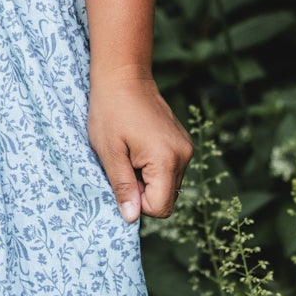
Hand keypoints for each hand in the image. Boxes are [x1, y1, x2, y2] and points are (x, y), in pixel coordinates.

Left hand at [87, 69, 191, 224]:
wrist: (123, 76)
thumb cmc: (110, 112)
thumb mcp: (110, 153)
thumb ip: (123, 187)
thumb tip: (131, 218)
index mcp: (167, 159)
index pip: (160, 208)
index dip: (137, 201)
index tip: (123, 176)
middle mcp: (184, 155)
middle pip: (166, 198)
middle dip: (142, 190)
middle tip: (124, 163)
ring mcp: (186, 148)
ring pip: (168, 185)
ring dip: (147, 179)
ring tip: (130, 153)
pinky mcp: (183, 143)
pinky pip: (170, 170)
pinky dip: (154, 167)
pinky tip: (138, 146)